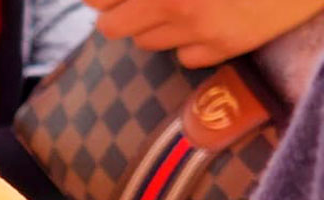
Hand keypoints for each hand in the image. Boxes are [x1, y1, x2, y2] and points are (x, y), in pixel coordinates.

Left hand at [89, 0, 323, 67]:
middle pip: (111, 28)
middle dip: (117, 14)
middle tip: (133, 2)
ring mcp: (200, 27)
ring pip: (146, 43)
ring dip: (152, 27)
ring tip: (175, 5)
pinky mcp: (226, 47)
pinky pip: (184, 57)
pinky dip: (187, 43)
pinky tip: (206, 20)